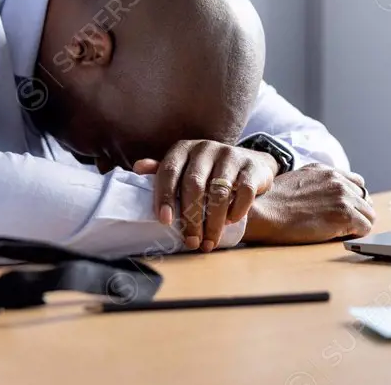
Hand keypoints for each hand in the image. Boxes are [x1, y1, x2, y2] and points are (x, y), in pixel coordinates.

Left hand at [132, 140, 278, 251]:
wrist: (251, 164)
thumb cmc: (209, 172)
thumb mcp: (185, 168)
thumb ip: (164, 172)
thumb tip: (138, 169)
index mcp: (184, 149)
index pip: (169, 171)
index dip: (165, 196)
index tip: (165, 221)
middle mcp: (205, 148)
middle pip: (194, 185)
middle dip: (190, 217)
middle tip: (191, 241)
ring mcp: (230, 155)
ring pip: (218, 191)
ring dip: (213, 222)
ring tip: (209, 242)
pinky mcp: (251, 166)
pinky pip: (243, 191)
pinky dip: (237, 210)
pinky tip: (231, 222)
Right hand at [243, 163, 375, 244]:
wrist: (263, 212)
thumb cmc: (272, 203)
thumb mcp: (296, 181)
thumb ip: (316, 184)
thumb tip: (326, 198)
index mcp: (325, 171)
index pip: (357, 182)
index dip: (353, 199)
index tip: (346, 210)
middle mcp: (337, 180)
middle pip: (365, 199)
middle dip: (357, 213)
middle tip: (344, 225)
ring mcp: (342, 196)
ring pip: (369, 214)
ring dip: (358, 224)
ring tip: (340, 232)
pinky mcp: (344, 215)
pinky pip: (366, 227)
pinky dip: (357, 234)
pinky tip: (340, 236)